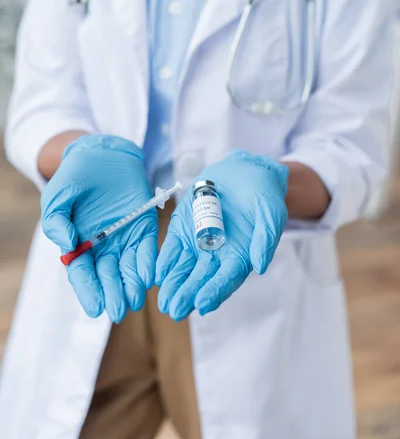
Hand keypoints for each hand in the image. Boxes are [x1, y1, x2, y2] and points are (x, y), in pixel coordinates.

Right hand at [41, 135, 157, 321]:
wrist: (102, 154)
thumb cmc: (75, 177)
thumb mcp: (58, 196)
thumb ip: (57, 220)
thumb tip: (67, 244)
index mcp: (80, 244)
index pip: (83, 274)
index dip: (89, 291)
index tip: (95, 308)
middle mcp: (104, 247)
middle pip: (108, 275)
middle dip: (113, 293)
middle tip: (119, 309)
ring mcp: (126, 237)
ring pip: (129, 267)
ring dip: (132, 284)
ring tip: (135, 299)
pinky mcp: (145, 226)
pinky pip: (148, 248)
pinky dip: (149, 262)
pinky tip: (150, 276)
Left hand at [155, 150, 287, 320]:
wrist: (244, 170)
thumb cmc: (263, 193)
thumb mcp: (271, 212)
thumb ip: (265, 238)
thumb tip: (259, 266)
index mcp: (240, 255)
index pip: (226, 278)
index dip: (215, 291)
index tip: (202, 304)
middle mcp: (218, 254)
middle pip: (202, 278)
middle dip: (189, 294)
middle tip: (176, 310)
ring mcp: (198, 242)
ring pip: (184, 267)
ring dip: (174, 284)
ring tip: (164, 301)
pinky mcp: (183, 228)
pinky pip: (172, 247)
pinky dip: (165, 260)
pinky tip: (157, 274)